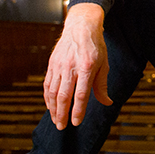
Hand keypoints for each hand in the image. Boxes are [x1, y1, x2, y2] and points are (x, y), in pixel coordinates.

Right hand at [43, 3, 112, 129]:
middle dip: (62, 114)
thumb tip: (107, 102)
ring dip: (53, 108)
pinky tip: (50, 106)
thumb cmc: (95, 46)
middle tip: (62, 127)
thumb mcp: (104, 64)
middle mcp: (70, 67)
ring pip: (53, 91)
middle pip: (64, 95)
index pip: (81, 94)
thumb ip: (102, 85)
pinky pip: (47, 84)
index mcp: (86, 67)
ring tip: (56, 120)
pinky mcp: (52, 64)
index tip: (76, 122)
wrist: (81, 26)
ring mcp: (59, 65)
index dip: (78, 110)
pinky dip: (47, 98)